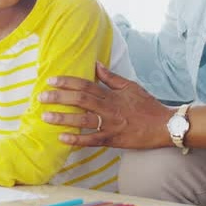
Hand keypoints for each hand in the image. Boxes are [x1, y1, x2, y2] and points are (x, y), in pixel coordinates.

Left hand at [39, 63, 173, 148]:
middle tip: (42, 97)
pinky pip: (92, 141)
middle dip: (60, 98)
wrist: (163, 126)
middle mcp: (109, 108)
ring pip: (83, 120)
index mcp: (112, 94)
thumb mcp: (130, 86)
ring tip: (46, 117)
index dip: (67, 82)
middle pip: (80, 100)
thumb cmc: (147, 105)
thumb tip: (96, 64)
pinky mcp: (112, 140)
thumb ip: (111, 77)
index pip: (86, 85)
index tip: (52, 80)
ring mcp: (110, 125)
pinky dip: (77, 140)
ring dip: (63, 118)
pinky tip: (62, 138)